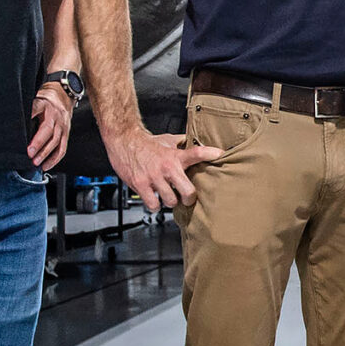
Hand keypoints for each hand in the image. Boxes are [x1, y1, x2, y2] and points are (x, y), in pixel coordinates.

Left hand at [26, 81, 74, 169]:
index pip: (36, 109)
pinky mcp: (66, 134)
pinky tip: (46, 165)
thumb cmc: (45, 102)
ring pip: (56, 142)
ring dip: (46, 154)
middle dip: (38, 144)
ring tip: (36, 162)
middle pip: (48, 131)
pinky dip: (54, 159)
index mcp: (44, 104)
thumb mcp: (35, 100)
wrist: (63, 98)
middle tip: (29, 153)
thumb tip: (12, 121)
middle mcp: (55, 116)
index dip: (30, 118)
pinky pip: (62, 148)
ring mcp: (62, 126)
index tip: (22, 129)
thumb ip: (28, 110)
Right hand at [105, 124, 223, 209]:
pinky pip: (153, 205)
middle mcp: (166, 167)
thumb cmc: (147, 143)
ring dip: (169, 201)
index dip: (210, 153)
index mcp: (175, 156)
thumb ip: (182, 144)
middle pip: (187, 191)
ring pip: (170, 201)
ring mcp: (153, 178)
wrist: (123, 140)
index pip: (196, 152)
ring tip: (166, 195)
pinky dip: (154, 205)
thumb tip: (197, 142)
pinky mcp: (140, 185)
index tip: (221, 154)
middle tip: (187, 197)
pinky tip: (153, 198)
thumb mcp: (168, 140)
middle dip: (189, 198)